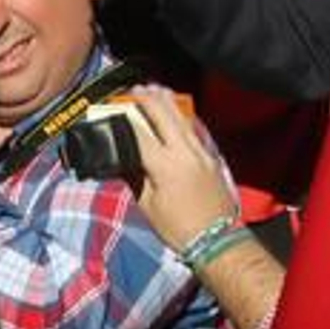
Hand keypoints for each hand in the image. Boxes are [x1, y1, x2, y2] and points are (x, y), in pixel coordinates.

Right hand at [128, 85, 236, 250]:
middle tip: (135, 89)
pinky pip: (194, 128)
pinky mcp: (211, 155)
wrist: (216, 239)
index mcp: (165, 165)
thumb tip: (123, 157)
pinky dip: (181, 115)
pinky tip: (175, 111)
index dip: (124, 117)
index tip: (113, 107)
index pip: (139, 132)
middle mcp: (184, 151)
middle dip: (148, 98)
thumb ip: (134, 176)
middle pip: (164, 114)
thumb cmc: (178, 228)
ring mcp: (201, 151)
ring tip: (154, 89)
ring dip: (167, 101)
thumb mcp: (148, 205)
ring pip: (182, 116)